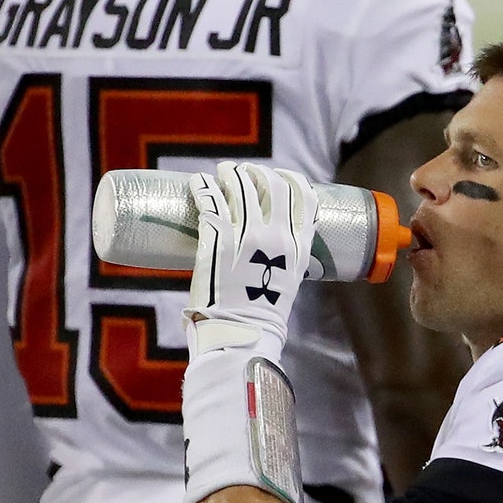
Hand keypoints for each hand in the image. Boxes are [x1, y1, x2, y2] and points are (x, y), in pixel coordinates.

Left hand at [184, 161, 316, 355]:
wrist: (242, 331)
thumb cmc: (264, 313)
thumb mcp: (290, 280)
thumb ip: (287, 257)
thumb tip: (276, 244)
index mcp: (297, 245)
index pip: (304, 198)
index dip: (292, 180)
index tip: (280, 175)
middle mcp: (276, 234)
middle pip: (272, 185)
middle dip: (258, 172)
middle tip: (245, 172)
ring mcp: (246, 234)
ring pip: (239, 187)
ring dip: (229, 174)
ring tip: (221, 172)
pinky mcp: (217, 238)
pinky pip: (209, 199)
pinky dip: (202, 185)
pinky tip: (198, 181)